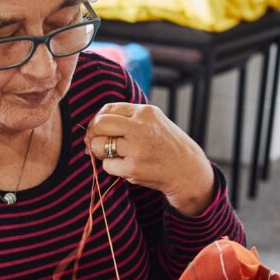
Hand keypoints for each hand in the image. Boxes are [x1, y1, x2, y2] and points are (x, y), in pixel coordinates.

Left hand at [85, 102, 215, 215]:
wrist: (187, 170)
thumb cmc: (166, 145)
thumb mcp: (153, 122)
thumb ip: (128, 119)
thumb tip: (94, 125)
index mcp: (145, 112)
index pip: (108, 109)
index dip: (98, 120)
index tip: (99, 130)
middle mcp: (140, 127)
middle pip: (99, 124)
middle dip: (92, 134)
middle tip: (95, 143)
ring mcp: (136, 148)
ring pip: (98, 145)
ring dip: (100, 152)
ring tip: (113, 156)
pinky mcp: (133, 168)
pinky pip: (107, 165)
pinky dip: (112, 167)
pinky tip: (126, 167)